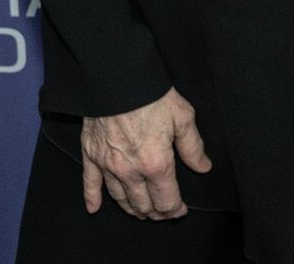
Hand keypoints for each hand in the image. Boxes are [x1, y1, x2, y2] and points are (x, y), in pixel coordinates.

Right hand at [79, 88, 211, 218]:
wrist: (118, 81)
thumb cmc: (153, 97)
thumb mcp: (183, 118)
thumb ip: (193, 147)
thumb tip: (203, 167)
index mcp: (156, 164)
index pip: (166, 200)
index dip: (175, 210)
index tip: (181, 210)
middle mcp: (130, 171)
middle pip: (143, 204)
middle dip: (155, 213)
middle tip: (164, 212)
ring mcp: (107, 166)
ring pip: (120, 198)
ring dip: (131, 209)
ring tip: (141, 213)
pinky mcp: (91, 156)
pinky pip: (90, 184)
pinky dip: (92, 199)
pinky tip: (94, 208)